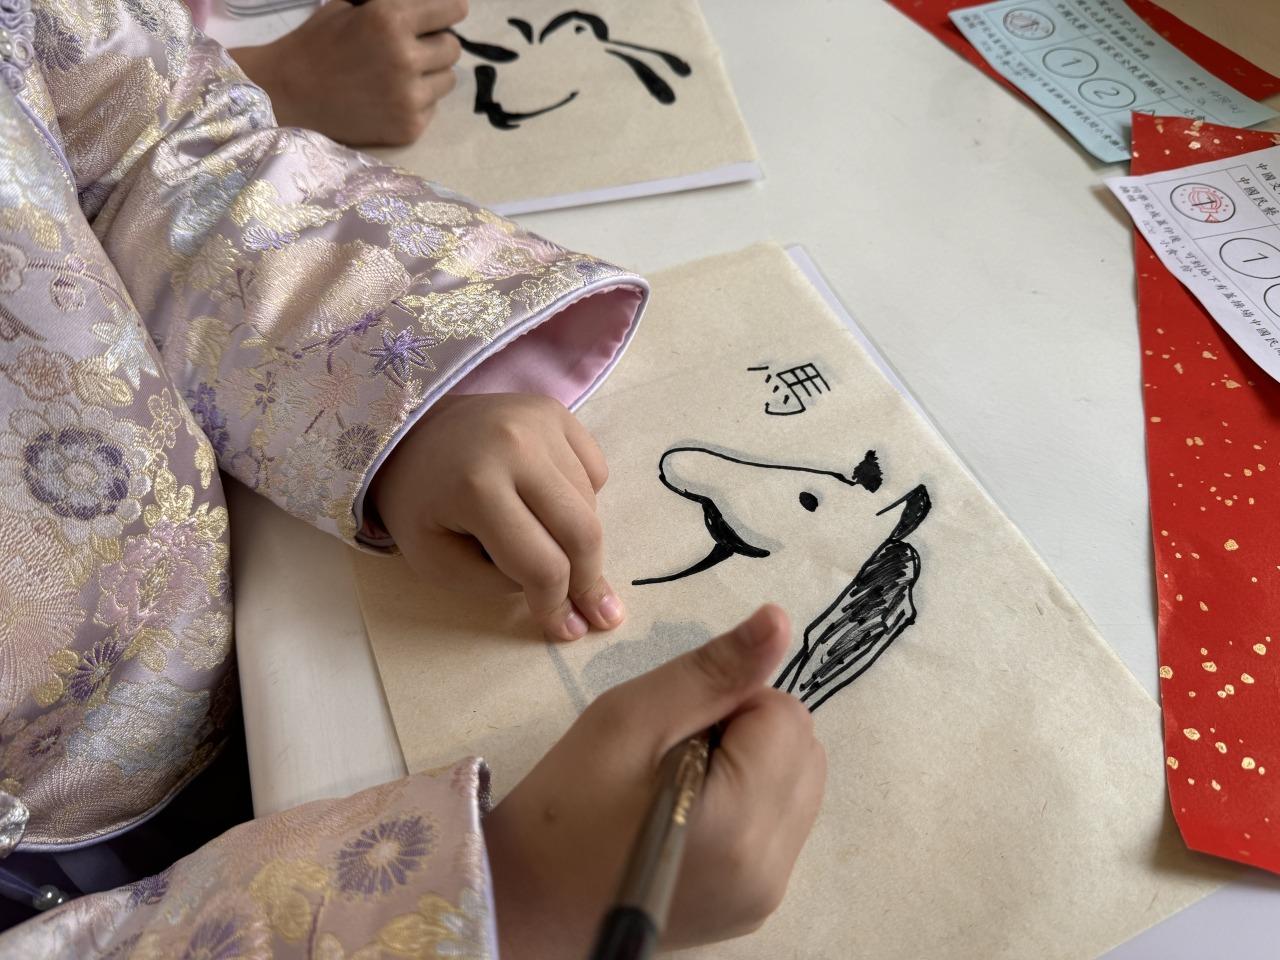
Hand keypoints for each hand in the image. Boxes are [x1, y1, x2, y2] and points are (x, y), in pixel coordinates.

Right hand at [231, 0, 466, 145]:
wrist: (288, 93)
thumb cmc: (317, 44)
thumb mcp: (350, 6)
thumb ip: (392, 5)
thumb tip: (426, 5)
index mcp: (390, 18)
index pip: (451, 10)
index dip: (450, 11)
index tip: (449, 14)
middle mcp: (405, 57)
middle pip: (452, 48)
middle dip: (436, 44)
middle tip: (413, 49)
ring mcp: (409, 96)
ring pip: (447, 80)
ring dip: (430, 75)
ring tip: (398, 76)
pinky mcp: (409, 126)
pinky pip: (432, 107)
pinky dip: (417, 102)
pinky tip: (388, 98)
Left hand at [371, 393, 623, 641]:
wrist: (408, 433)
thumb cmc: (418, 504)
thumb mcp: (437, 561)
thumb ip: (497, 586)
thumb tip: (565, 600)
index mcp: (477, 487)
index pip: (542, 565)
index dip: (556, 605)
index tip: (566, 629)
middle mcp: (517, 446)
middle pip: (582, 533)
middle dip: (589, 581)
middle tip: (595, 611)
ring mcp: (540, 422)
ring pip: (591, 505)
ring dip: (578, 539)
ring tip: (547, 543)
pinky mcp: (555, 411)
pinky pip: (595, 471)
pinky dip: (582, 498)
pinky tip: (547, 501)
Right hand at [483, 605, 825, 957]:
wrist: (524, 903)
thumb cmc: (562, 807)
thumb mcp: (629, 720)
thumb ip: (711, 671)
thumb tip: (779, 621)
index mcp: (741, 823)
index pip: (785, 715)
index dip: (730, 701)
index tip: (672, 726)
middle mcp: (770, 869)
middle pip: (803, 751)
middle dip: (749, 731)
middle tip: (673, 750)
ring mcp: (765, 895)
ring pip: (799, 786)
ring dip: (752, 764)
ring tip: (679, 780)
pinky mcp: (754, 907)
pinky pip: (781, 826)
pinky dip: (747, 802)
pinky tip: (688, 812)